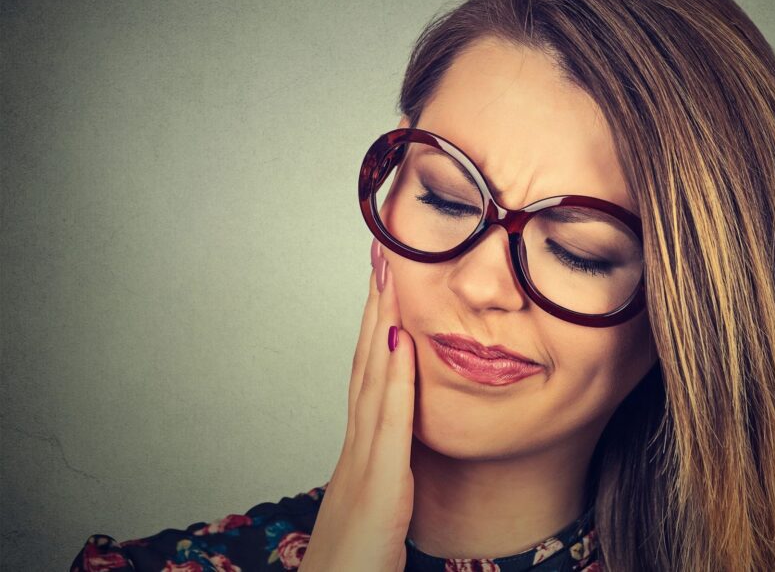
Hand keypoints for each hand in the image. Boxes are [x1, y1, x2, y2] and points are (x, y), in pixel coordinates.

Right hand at [300, 240, 416, 570]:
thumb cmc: (358, 565)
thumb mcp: (378, 510)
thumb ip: (388, 474)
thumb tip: (399, 447)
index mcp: (362, 452)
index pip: (370, 375)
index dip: (377, 325)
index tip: (387, 280)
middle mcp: (357, 448)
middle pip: (365, 362)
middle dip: (376, 305)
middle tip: (383, 251)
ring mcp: (363, 465)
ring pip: (371, 380)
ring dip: (380, 322)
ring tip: (388, 272)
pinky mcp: (378, 489)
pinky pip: (387, 426)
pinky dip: (394, 380)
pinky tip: (401, 342)